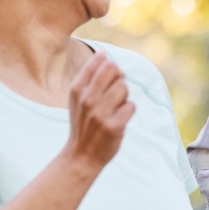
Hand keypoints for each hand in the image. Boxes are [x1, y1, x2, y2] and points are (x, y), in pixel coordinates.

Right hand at [65, 51, 134, 173]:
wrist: (81, 156)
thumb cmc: (83, 123)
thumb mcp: (77, 98)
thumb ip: (88, 76)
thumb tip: (103, 54)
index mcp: (77, 89)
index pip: (101, 61)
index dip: (110, 67)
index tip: (107, 81)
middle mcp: (87, 99)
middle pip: (114, 69)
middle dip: (119, 78)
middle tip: (114, 93)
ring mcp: (100, 113)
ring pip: (124, 87)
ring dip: (124, 97)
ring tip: (115, 108)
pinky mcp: (114, 126)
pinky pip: (131, 106)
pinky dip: (128, 112)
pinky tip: (118, 120)